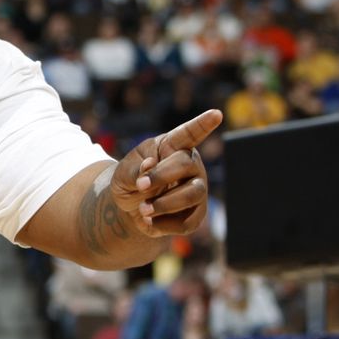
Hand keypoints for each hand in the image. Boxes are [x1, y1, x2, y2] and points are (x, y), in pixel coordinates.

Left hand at [111, 110, 222, 236]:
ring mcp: (197, 189)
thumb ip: (134, 168)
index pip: (190, 133)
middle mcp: (190, 165)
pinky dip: (163, 224)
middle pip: (186, 164)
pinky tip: (149, 222)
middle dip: (161, 176)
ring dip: (164, 203)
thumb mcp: (122, 173)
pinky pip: (187, 221)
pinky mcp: (196, 214)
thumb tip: (150, 165)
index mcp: (172, 146)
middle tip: (140, 187)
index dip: (203, 124)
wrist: (129, 209)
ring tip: (143, 210)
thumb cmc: (130, 181)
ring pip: (192, 194)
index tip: (216, 114)